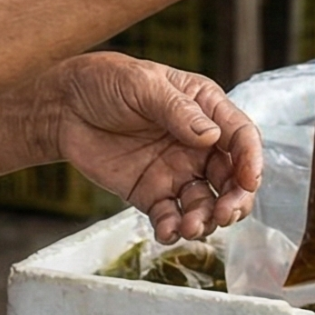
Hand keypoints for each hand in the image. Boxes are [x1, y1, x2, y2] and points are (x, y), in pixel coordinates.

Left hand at [42, 53, 261, 242]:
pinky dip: (173, 229)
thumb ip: (177, 110)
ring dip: (205, 220)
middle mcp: (198, 144)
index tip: (248, 182)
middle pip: (231, 178)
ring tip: (189, 227)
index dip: (251, 160)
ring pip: (204, 203)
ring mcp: (176, 171)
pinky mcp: (151, 193)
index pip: (241, 137)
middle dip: (235, 200)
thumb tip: (212, 136)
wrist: (63, 107)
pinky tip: (167, 233)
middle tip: (224, 215)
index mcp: (205, 108)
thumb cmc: (106, 82)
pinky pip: (170, 216)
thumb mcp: (142, 85)